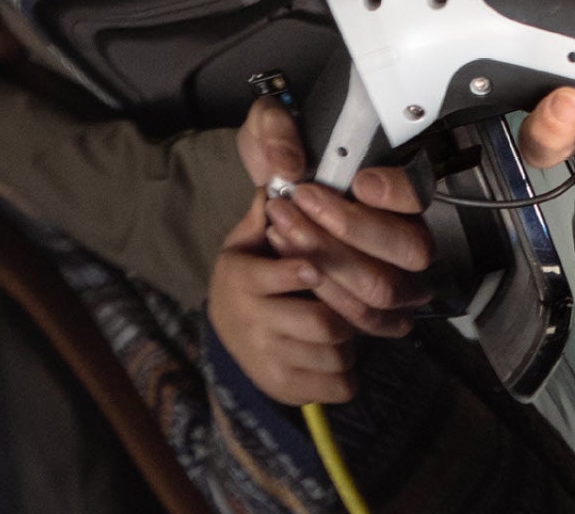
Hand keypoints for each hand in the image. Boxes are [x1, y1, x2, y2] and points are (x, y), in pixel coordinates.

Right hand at [208, 202, 354, 404]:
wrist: (225, 329)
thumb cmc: (248, 276)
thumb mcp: (245, 243)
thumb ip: (261, 216)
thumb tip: (276, 185)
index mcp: (242, 282)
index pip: (277, 280)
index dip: (304, 273)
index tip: (316, 268)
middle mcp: (251, 325)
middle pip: (322, 324)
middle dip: (346, 314)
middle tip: (348, 306)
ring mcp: (267, 362)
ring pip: (334, 356)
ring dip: (349, 344)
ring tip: (341, 331)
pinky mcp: (283, 388)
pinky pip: (338, 388)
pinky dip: (347, 374)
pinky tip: (337, 358)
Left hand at [237, 99, 434, 336]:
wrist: (274, 205)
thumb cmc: (285, 163)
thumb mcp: (273, 127)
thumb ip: (277, 132)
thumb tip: (288, 165)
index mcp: (401, 184)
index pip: (424, 192)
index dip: (397, 192)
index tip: (359, 182)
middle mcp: (412, 232)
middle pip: (411, 248)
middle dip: (349, 231)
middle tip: (299, 205)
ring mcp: (401, 276)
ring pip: (385, 288)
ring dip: (329, 262)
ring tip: (284, 232)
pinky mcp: (380, 309)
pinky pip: (368, 319)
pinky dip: (328, 298)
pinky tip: (292, 266)